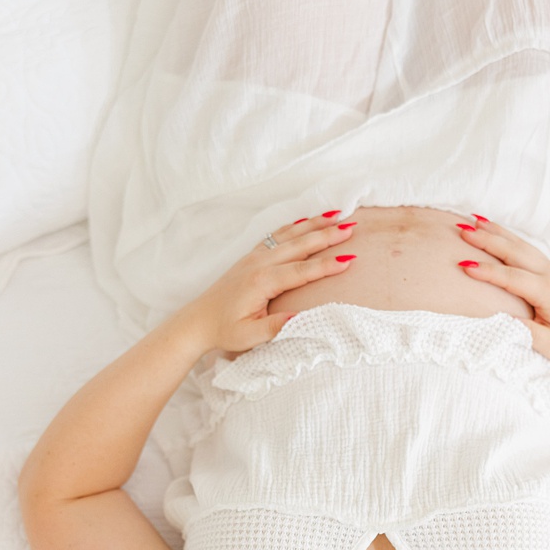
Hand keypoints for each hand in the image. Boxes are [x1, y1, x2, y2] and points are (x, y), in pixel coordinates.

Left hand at [178, 212, 357, 358]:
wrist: (197, 322)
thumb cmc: (223, 331)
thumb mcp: (249, 336)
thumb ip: (275, 326)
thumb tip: (302, 317)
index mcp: (262, 282)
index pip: (302, 271)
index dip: (327, 266)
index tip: (350, 260)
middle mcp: (259, 264)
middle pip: (300, 245)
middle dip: (327, 235)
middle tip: (352, 227)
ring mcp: (254, 257)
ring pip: (290, 235)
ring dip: (315, 224)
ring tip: (338, 214)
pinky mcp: (250, 257)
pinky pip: (276, 235)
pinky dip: (294, 226)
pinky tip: (307, 221)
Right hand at [454, 218, 549, 365]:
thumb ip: (526, 333)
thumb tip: (500, 321)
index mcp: (548, 292)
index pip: (512, 278)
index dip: (488, 271)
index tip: (464, 266)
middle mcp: (549, 275)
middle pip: (515, 252)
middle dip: (487, 240)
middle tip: (462, 232)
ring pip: (519, 245)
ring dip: (495, 232)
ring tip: (472, 221)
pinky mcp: (548, 269)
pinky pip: (524, 248)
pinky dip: (506, 236)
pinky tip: (493, 229)